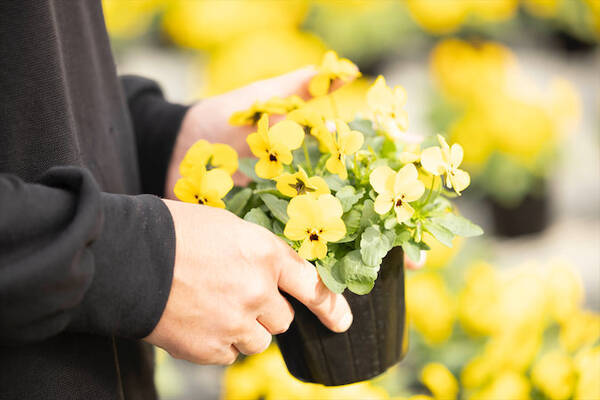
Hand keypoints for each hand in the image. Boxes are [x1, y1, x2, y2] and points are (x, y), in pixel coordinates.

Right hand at [144, 199, 352, 364]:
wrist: (128, 257)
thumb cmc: (175, 232)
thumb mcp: (227, 227)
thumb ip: (259, 253)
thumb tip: (272, 274)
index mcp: (264, 254)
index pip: (312, 285)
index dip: (330, 306)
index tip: (341, 321)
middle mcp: (257, 291)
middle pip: (283, 319)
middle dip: (266, 310)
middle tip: (235, 295)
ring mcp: (234, 323)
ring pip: (258, 341)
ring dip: (244, 329)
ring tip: (212, 308)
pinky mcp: (210, 348)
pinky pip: (229, 355)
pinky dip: (218, 343)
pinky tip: (196, 321)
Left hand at [165, 67, 424, 271]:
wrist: (176, 148)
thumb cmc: (222, 119)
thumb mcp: (264, 100)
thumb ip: (301, 88)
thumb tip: (349, 72)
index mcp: (312, 162)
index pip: (362, 178)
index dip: (391, 188)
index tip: (418, 198)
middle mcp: (305, 193)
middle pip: (353, 216)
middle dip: (385, 234)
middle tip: (414, 255)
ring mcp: (283, 217)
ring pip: (326, 243)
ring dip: (355, 259)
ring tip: (383, 277)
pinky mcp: (258, 235)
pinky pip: (287, 257)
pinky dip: (307, 272)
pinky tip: (328, 286)